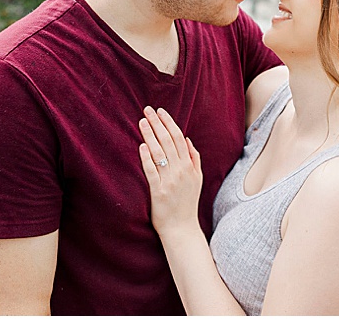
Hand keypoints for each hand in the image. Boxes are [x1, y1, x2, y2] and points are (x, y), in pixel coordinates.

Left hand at [137, 107, 203, 235]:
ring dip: (150, 135)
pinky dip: (147, 158)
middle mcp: (180, 172)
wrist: (182, 230)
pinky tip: (141, 146)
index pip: (179, 138)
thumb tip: (187, 139)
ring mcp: (170, 182)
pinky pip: (152, 172)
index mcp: (189, 167)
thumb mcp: (197, 180)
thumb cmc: (187, 203)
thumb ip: (194, 159)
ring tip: (142, 121)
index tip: (160, 110)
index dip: (169, 122)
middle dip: (157, 123)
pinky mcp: (158, 192)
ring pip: (159, 153)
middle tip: (147, 109)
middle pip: (168, 141)